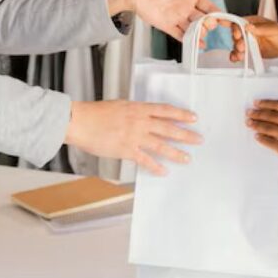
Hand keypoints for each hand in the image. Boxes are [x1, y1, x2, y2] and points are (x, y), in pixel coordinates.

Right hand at [65, 100, 201, 174]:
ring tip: (187, 158)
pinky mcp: (126, 150)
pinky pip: (145, 160)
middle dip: (186, 134)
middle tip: (198, 139)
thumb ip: (133, 111)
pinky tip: (163, 171)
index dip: (181, 114)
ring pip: (161, 145)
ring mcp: (134, 136)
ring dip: (176, 152)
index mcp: (138, 109)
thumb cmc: (95, 113)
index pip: (165, 110)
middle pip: (169, 128)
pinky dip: (156, 167)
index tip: (192, 117)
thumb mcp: (118, 106)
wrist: (80, 121)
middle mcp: (140, 122)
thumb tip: (142, 116)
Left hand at [108, 0, 218, 40]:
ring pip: (193, 28)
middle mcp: (186, 7)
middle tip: (210, 24)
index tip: (224, 18)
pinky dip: (188, 40)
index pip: (207, 5)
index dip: (216, 11)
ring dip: (199, 33)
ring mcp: (177, 17)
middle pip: (202, 18)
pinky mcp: (166, 25)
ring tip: (203, 34)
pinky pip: (179, 35)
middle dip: (208, 23)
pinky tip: (197, 45)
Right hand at [200, 14, 277, 60]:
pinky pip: (240, 53)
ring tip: (240, 55)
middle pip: (236, 34)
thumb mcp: (276, 31)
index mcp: (255, 22)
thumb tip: (247, 26)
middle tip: (242, 47)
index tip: (236, 35)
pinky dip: (235, 56)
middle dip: (237, 41)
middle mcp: (250, 31)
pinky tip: (236, 59)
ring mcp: (250, 42)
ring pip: (236, 44)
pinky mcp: (251, 52)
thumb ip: (262, 29)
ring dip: (236, 49)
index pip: (240, 22)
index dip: (235, 27)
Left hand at [246, 100, 277, 179]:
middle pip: (272, 116)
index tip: (258, 103)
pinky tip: (257, 136)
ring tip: (250, 123)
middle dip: (258, 113)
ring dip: (257, 124)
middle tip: (249, 113)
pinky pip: (271, 143)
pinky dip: (262, 138)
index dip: (267, 103)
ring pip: (269, 128)